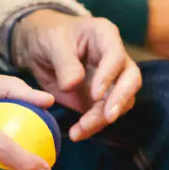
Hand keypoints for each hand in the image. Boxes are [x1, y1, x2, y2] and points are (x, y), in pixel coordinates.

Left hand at [13, 10, 141, 141]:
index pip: (116, 56)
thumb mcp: (52, 42)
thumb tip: (72, 85)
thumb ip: (64, 62)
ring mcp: (110, 80)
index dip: (109, 76)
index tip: (95, 94)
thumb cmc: (48, 36)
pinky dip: (92, 126)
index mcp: (105, 36)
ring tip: (81, 129)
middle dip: (120, 100)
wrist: (37, 49)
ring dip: (103, 118)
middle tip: (108, 117)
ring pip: (119, 102)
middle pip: (131, 80)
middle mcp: (114, 58)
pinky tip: (77, 133)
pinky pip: (102, 115)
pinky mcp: (100, 99)